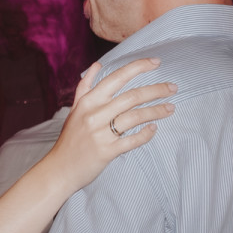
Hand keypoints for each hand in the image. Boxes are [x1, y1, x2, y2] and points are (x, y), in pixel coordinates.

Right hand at [53, 58, 175, 191]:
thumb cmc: (70, 139)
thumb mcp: (74, 110)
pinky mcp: (106, 151)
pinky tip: (154, 129)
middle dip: (156, 90)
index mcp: (88, 101)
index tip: (156, 62)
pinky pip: (132, 140)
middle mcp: (94, 114)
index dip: (138, 67)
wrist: (59, 169)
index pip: (117, 78)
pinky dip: (145, 134)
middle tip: (173, 88)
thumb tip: (97, 65)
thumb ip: (85, 87)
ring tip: (170, 108)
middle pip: (132, 96)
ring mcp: (100, 133)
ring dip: (156, 111)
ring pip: (135, 117)